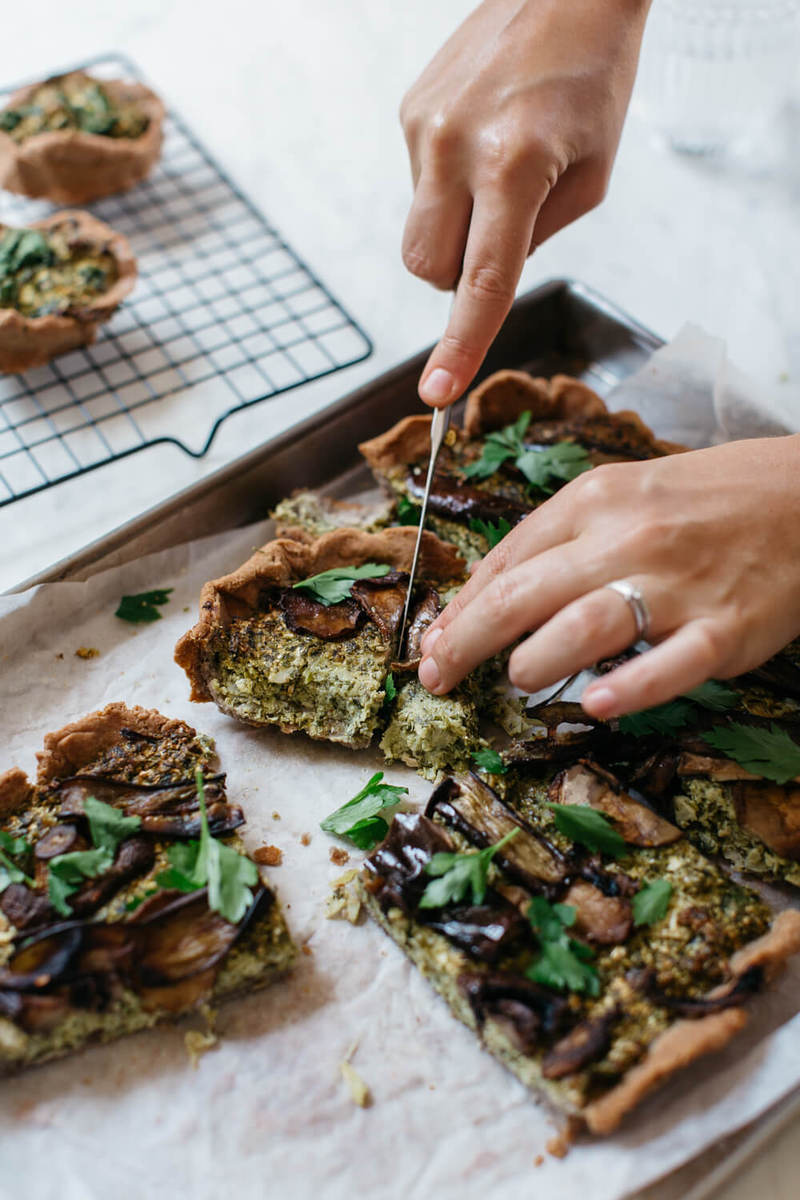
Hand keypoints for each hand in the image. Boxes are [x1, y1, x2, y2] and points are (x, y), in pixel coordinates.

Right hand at [400, 0, 650, 406]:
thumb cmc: (593, 77)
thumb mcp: (591, 176)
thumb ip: (537, 240)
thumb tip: (483, 279)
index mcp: (513, 166)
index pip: (480, 282)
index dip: (461, 346)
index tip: (436, 395)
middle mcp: (454, 146)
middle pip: (428, 268)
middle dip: (457, 279)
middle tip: (500, 239)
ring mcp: (423, 127)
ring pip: (419, 230)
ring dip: (454, 230)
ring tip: (496, 170)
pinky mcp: (409, 111)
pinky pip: (418, 185)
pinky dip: (448, 185)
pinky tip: (480, 141)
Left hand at [417, 436, 799, 716]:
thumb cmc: (705, 500)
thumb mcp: (623, 494)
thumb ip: (557, 540)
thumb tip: (487, 595)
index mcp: (597, 499)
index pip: (509, 559)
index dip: (461, 610)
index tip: (432, 646)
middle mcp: (630, 538)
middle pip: (526, 595)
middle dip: (469, 643)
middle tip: (439, 677)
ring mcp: (679, 585)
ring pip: (584, 627)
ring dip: (535, 662)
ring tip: (520, 680)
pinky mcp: (725, 629)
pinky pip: (670, 666)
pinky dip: (628, 689)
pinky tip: (594, 704)